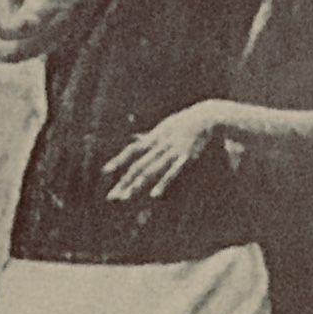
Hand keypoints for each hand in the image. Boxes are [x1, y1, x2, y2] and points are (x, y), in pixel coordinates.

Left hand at [103, 104, 222, 203]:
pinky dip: (162, 184)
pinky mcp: (185, 158)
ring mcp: (171, 152)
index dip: (118, 160)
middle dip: (124, 182)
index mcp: (154, 138)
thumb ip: (149, 136)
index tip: (105, 171)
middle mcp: (159, 146)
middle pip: (138, 166)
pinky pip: (171, 174)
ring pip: (150, 171)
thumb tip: (136, 138)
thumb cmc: (185, 122)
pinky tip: (153, 196)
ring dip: (137, 185)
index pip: (132, 150)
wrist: (207, 115)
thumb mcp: (164, 127)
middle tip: (111, 197)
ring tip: (125, 198)